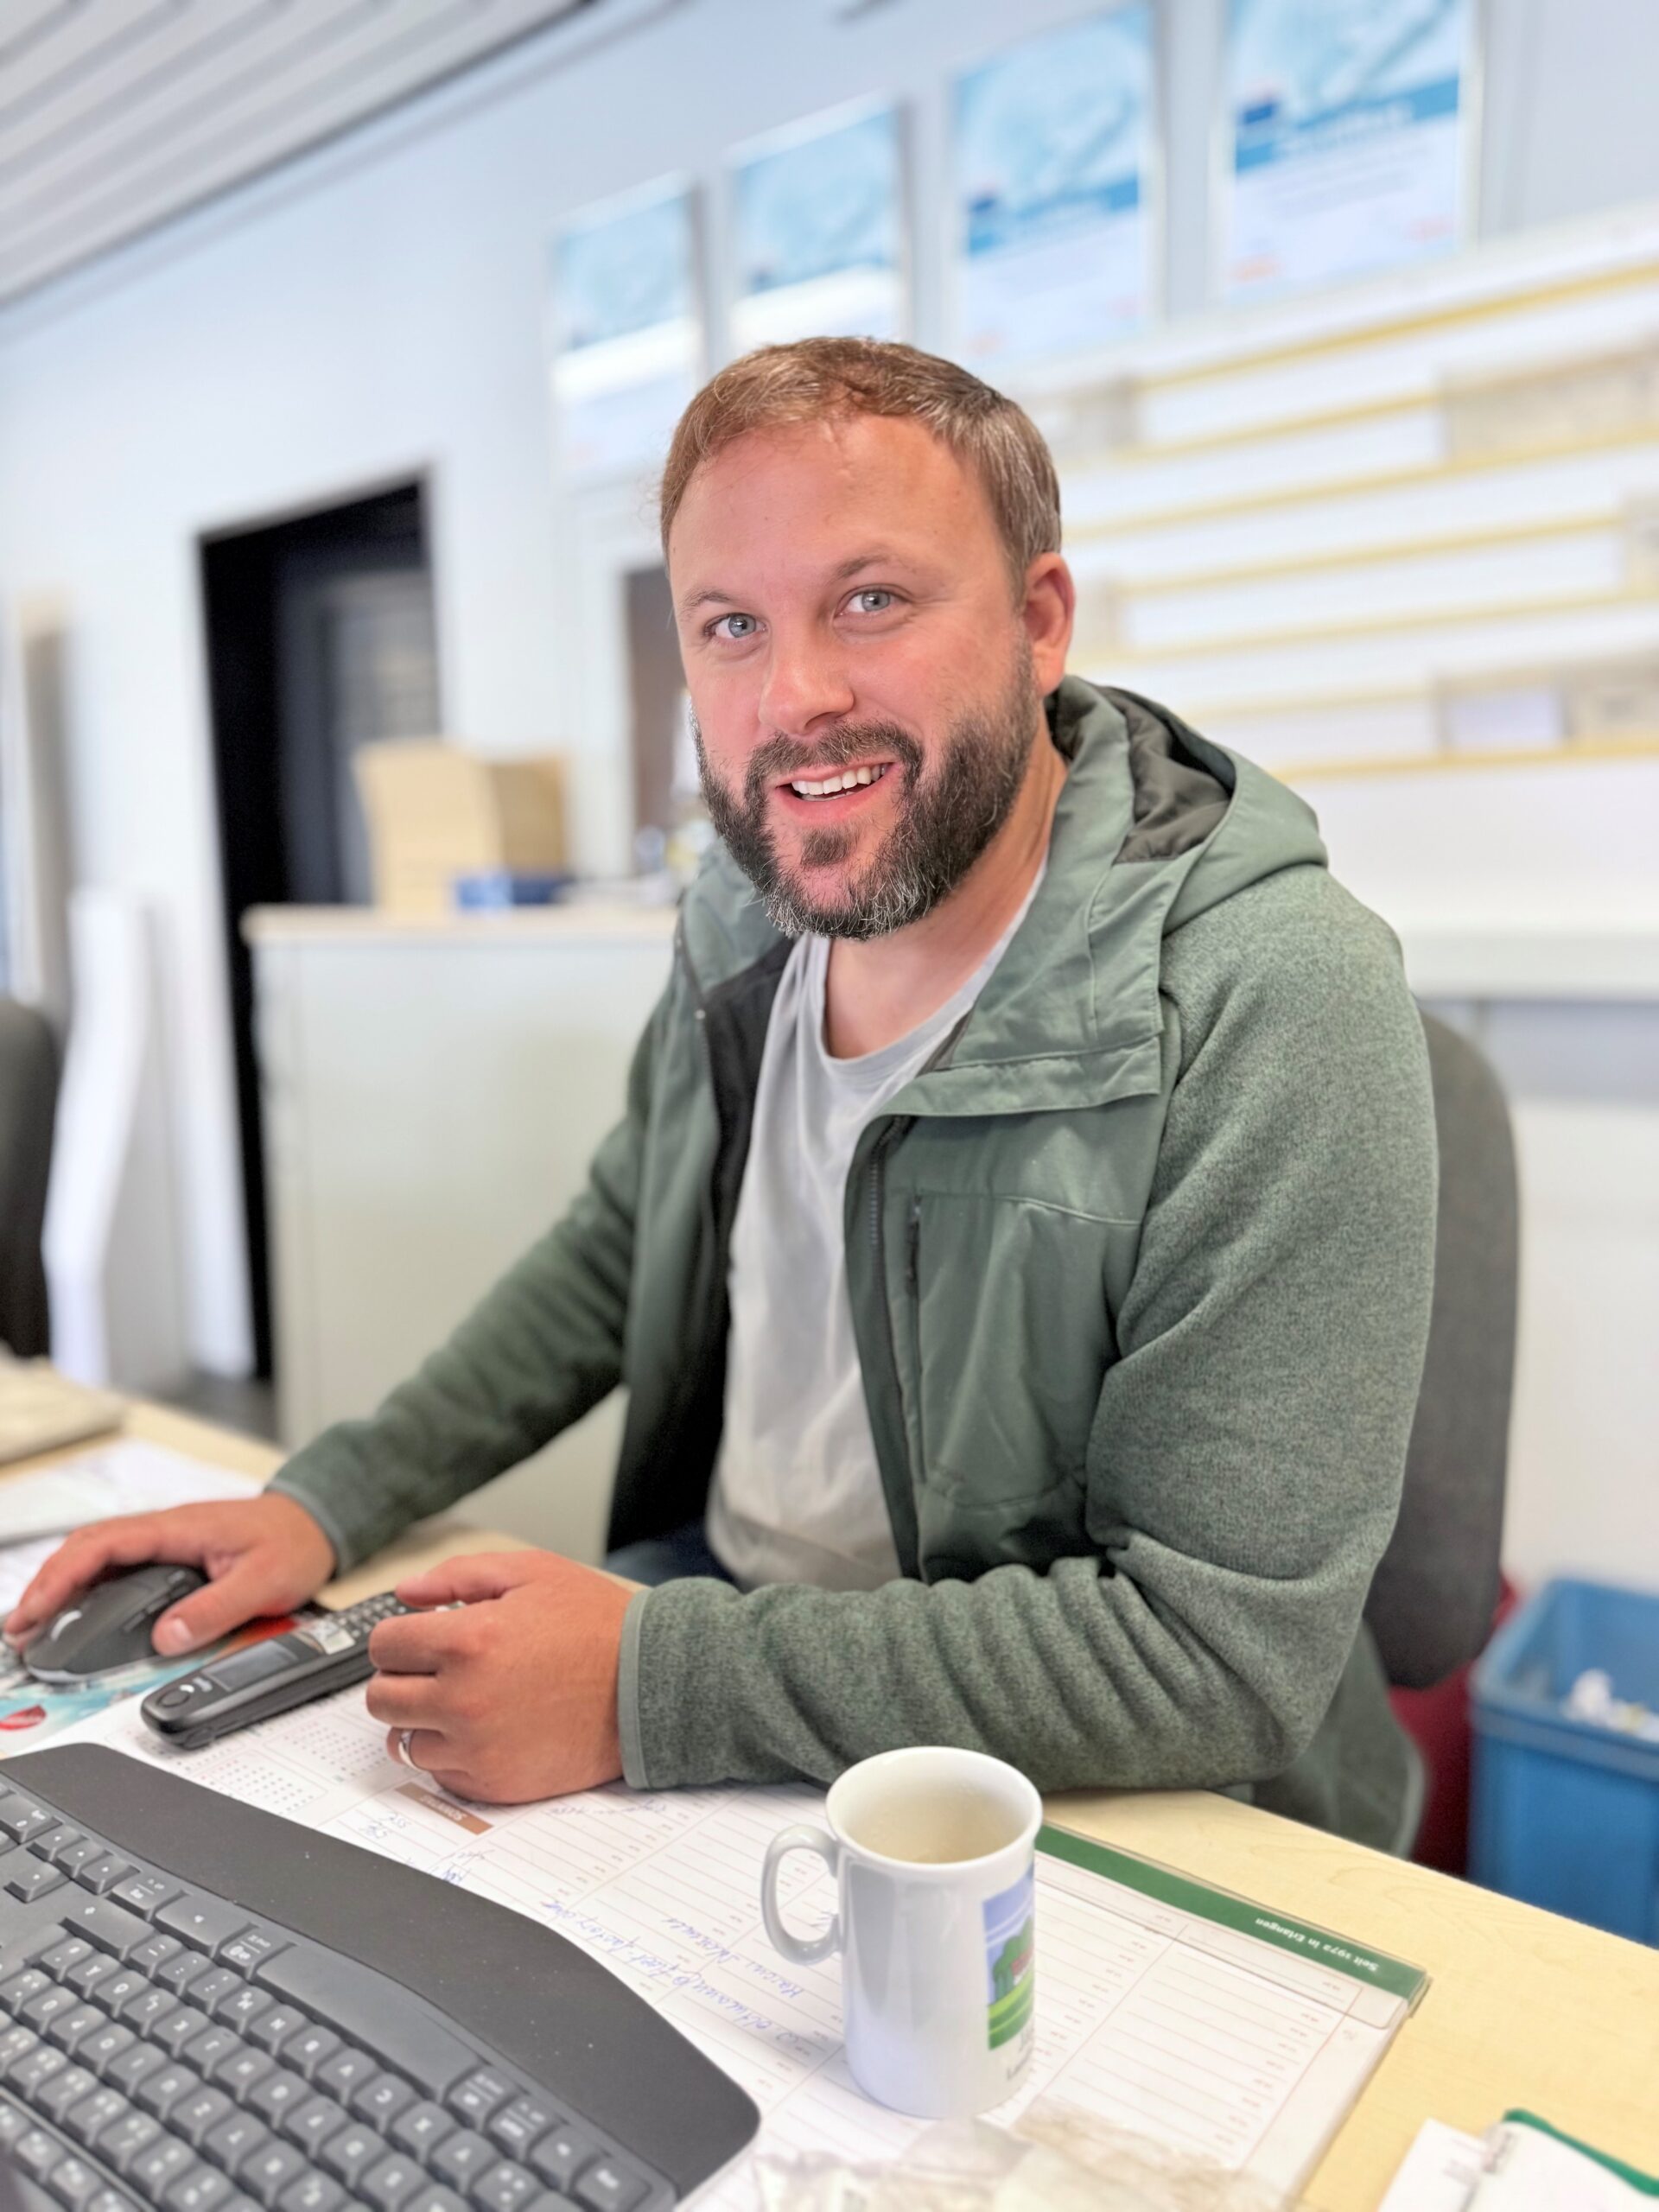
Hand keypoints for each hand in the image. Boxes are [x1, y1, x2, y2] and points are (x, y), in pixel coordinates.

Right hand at [4, 1494, 337, 1655]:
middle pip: (87, 1550)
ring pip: (98, 1559)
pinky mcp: (171, 1557)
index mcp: (179, 1528)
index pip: (103, 1544)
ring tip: (35, 1629)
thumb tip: (166, 1636)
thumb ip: (215, 1608)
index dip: (62, 1576)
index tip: (36, 1610)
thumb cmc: (294, 1541)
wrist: (317, 1522)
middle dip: (47, 1585)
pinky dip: (88, 1591)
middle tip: (20, 1629)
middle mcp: (165, 1531)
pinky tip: (76, 1616)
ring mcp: (165, 1543)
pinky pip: (119, 1570)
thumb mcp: (264, 1580)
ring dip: (63, 1588)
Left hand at [365, 1551, 631, 1803]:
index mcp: (468, 1640)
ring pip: (404, 1741)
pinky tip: (482, 1728)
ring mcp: (477, 1748)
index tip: (419, 1637)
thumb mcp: (532, 1573)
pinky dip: (450, 1752)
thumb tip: (406, 1593)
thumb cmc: (596, 1625)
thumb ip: (459, 1575)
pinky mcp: (495, 1783)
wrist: (651, 1684)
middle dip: (402, 1677)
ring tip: (461, 1700)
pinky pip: (440, 1773)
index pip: (383, 1646)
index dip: (400, 1636)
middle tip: (434, 1669)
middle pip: (382, 1698)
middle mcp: (463, 1699)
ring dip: (423, 1719)